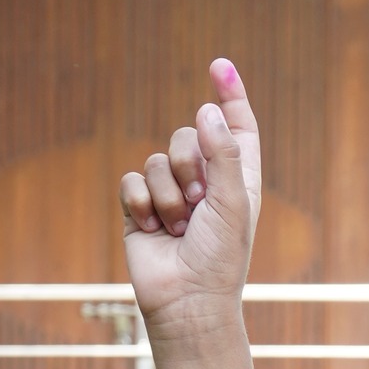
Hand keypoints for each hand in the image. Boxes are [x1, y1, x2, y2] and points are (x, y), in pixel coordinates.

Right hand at [119, 59, 261, 337]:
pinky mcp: (140, 207)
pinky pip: (131, 179)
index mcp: (236, 179)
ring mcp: (170, 194)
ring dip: (167, 194)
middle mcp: (204, 181)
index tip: (219, 65)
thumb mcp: (232, 203)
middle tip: (198, 203)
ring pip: (156, 158)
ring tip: (179, 228)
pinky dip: (141, 202)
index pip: (235, 127)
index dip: (229, 96)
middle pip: (185, 134)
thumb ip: (221, 153)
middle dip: (187, 164)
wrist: (187, 303)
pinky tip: (154, 228)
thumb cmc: (220, 259)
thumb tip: (206, 110)